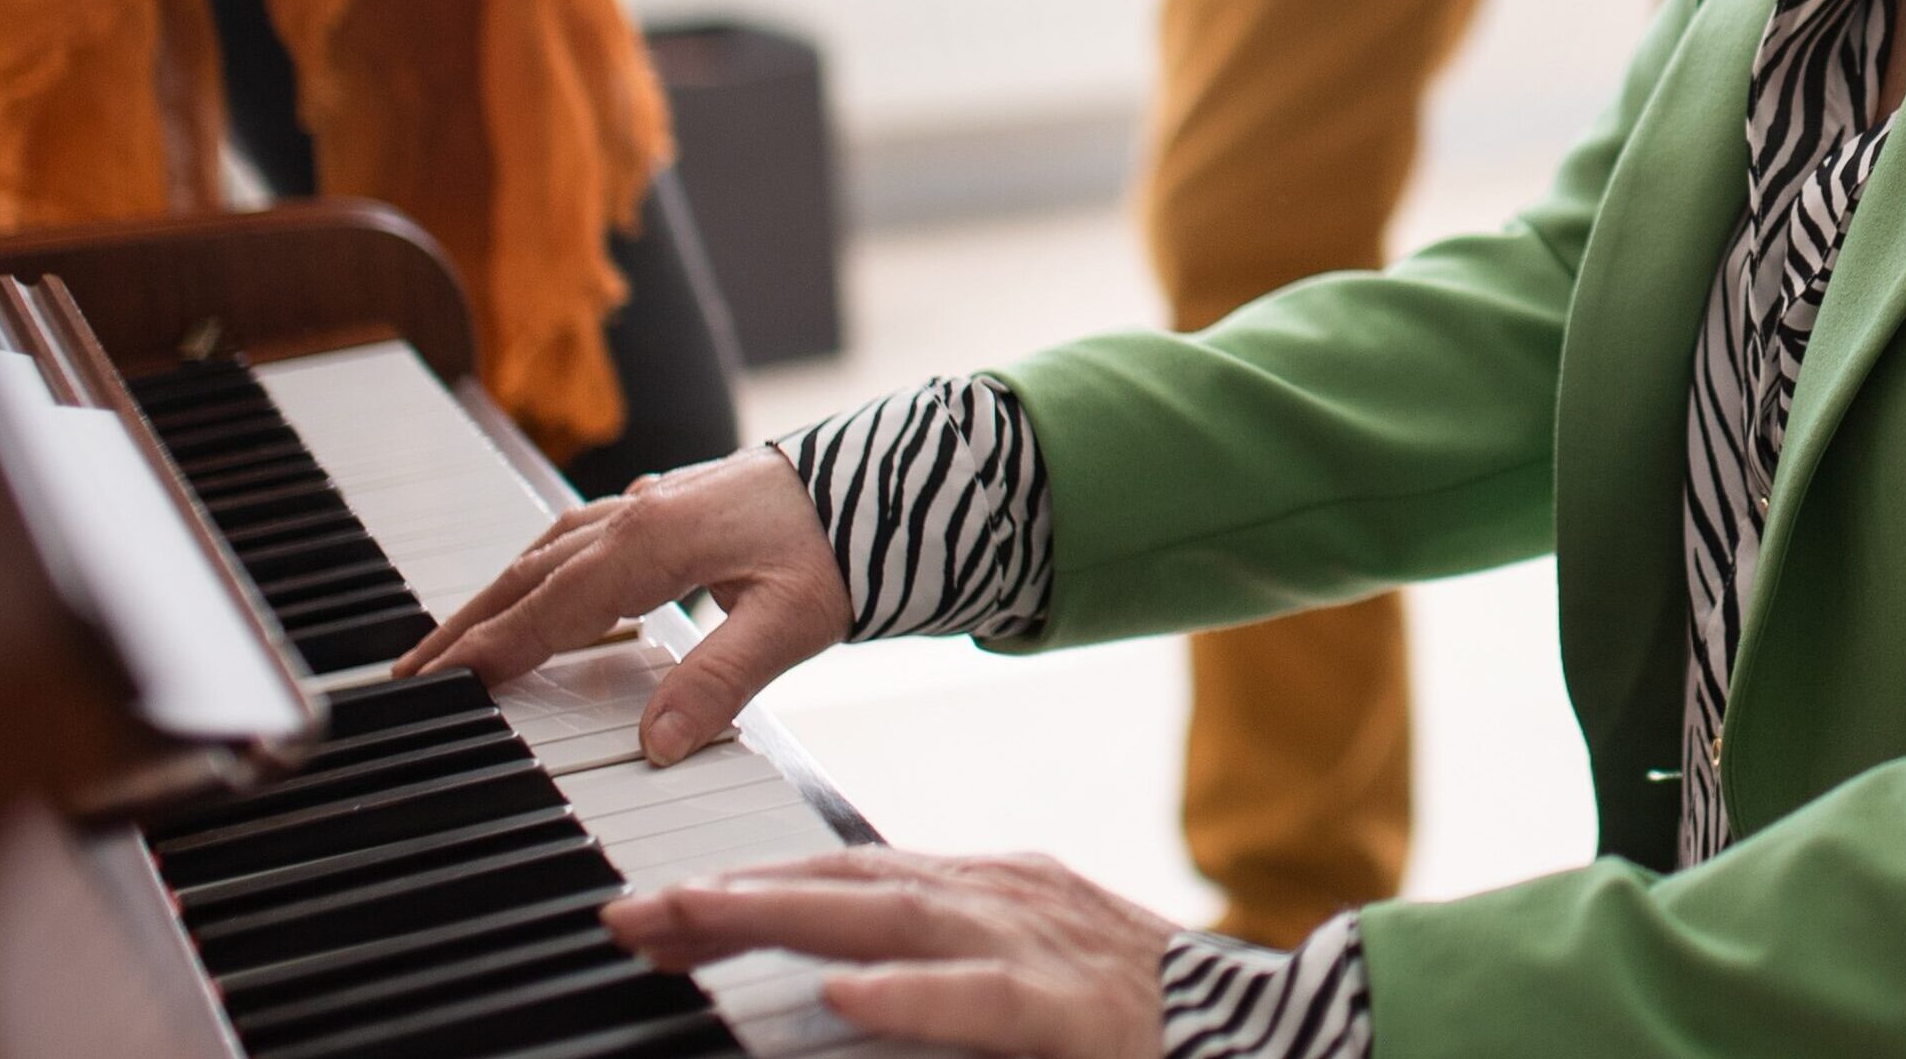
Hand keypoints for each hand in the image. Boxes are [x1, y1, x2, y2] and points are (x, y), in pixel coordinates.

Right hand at [398, 446, 847, 766]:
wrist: (880, 483)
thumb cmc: (840, 546)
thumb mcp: (790, 623)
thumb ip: (719, 681)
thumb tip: (657, 744)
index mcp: (651, 543)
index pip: (549, 607)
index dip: (491, 650)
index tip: (437, 688)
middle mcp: (634, 515)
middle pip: (527, 578)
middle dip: (465, 627)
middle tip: (409, 676)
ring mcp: (645, 506)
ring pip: (546, 555)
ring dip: (495, 599)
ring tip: (451, 647)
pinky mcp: (663, 508)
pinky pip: (579, 543)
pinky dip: (540, 575)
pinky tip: (539, 599)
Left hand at [606, 849, 1177, 1058]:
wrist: (1275, 1032)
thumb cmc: (1140, 1017)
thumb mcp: (1020, 979)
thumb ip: (936, 973)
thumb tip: (831, 986)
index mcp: (988, 892)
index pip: (845, 874)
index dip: (748, 883)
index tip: (657, 906)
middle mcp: (1006, 899)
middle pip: (847, 883)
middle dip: (734, 892)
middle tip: (630, 912)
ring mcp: (1043, 947)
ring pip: (896, 920)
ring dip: (787, 916)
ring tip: (697, 920)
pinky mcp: (1078, 1011)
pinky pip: (985, 999)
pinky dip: (915, 993)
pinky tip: (845, 995)